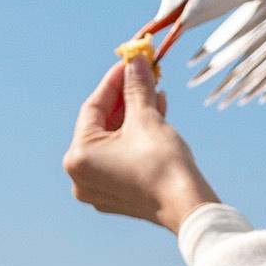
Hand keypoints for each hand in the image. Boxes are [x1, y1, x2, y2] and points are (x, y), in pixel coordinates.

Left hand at [64, 56, 219, 233]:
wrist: (187, 206)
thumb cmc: (163, 164)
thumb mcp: (146, 117)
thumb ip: (136, 86)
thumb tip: (136, 59)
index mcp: (78, 156)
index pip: (93, 107)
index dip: (114, 80)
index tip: (130, 61)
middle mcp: (80, 176)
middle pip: (103, 125)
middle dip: (126, 99)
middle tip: (143, 75)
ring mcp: (97, 188)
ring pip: (114, 141)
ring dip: (134, 116)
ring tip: (156, 95)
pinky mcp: (116, 196)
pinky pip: (121, 157)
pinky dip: (135, 138)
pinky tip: (156, 118)